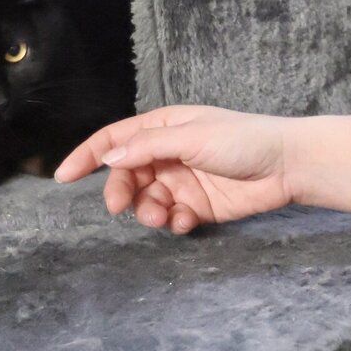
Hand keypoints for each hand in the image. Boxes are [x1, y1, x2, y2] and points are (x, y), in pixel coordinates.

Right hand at [53, 106, 293, 233]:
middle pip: (126, 175)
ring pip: (146, 201)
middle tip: (121, 206)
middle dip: (120, 192)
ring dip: (146, 211)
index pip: (115, 140)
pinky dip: (172, 223)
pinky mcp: (198, 207)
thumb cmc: (243, 140)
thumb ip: (147, 147)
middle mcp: (168, 154)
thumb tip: (108, 157)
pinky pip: (171, 218)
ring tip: (161, 217)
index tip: (62, 177)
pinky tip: (185, 222)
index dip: (87, 156)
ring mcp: (182, 182)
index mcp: (164, 128)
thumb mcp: (191, 137)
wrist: (287, 166)